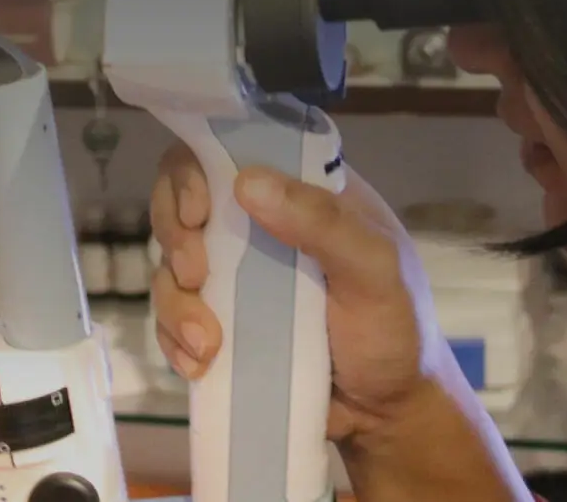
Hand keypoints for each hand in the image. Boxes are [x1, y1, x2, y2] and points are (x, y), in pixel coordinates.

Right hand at [147, 142, 444, 444]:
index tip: (198, 209)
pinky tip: (199, 363)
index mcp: (302, 193)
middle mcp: (262, 226)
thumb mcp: (376, 270)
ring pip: (171, 265)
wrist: (387, 417)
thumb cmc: (396, 331)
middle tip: (193, 274)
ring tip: (207, 343)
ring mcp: (237, 277)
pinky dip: (174, 339)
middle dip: (174, 236)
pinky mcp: (222, 324)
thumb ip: (323, 222)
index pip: (233, 149)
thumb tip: (246, 182)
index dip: (197, 169)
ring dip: (174, 302)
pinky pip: (172, 319)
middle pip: (184, 201)